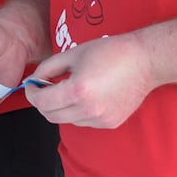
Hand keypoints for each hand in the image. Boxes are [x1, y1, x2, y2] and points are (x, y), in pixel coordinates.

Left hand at [24, 33, 155, 128]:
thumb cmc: (110, 52)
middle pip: (50, 116)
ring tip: (69, 89)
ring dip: (61, 107)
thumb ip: (48, 68)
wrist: (145, 61)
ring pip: (66, 120)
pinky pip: (83, 122)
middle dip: (43, 102)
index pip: (42, 102)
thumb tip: (34, 80)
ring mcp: (100, 119)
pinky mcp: (109, 124)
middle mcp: (88, 109)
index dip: (31, 93)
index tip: (32, 85)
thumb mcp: (73, 54)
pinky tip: (87, 96)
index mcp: (77, 90)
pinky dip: (77, 112)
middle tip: (45, 88)